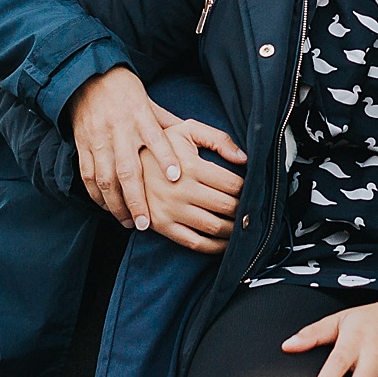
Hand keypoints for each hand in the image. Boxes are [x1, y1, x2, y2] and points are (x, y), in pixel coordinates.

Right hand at [61, 68, 245, 228]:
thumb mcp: (172, 115)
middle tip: (148, 222)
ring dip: (119, 205)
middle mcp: (123, 132)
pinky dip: (99, 199)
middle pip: (129, 171)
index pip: (158, 141)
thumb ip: (207, 136)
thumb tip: (242, 157)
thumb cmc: (138, 103)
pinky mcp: (85, 148)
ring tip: (134, 223)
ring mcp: (101, 142)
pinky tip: (113, 213)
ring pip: (108, 180)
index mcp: (145, 120)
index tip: (176, 180)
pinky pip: (90, 179)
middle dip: (138, 199)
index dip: (166, 160)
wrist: (94, 82)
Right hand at [138, 118, 245, 253]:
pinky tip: (224, 242)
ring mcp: (171, 211)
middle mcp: (181, 191)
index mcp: (190, 166)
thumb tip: (243, 158)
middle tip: (252, 208)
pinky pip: (194, 242)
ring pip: (214, 226)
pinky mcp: (162, 225)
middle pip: (226, 206)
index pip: (232, 184)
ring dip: (234, 229)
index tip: (251, 189)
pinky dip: (214, 247)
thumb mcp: (187, 130)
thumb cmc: (162, 143)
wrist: (125, 160)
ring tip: (242, 225)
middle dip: (243, 209)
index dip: (247, 188)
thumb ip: (218, 139)